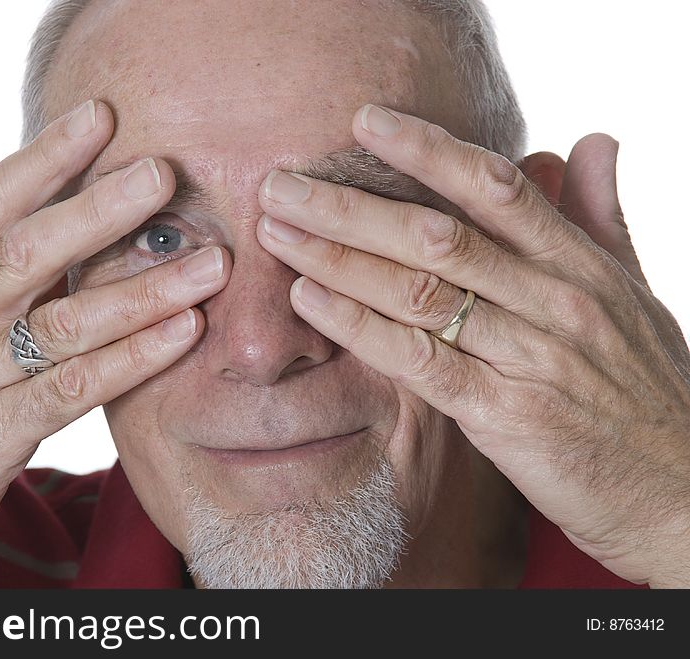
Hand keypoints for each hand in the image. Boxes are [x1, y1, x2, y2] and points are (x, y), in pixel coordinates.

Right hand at [0, 100, 229, 586]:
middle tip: (161, 172)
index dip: (46, 156)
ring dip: (141, 289)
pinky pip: (71, 390)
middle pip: (26, 249)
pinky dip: (131, 360)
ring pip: (61, 320)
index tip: (101, 114)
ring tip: (209, 263)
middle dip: (98, 207)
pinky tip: (182, 334)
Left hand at [255, 104, 689, 587]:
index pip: (495, 187)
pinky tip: (311, 300)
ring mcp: (529, 358)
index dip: (427, 150)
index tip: (364, 122)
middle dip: (351, 205)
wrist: (681, 491)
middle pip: (437, 235)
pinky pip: (421, 362)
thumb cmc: (648, 390)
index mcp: (580, 265)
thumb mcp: (635, 294)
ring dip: (339, 258)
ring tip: (278, 232)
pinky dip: (361, 328)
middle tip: (281, 184)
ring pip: (420, 292)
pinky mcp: (506, 416)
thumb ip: (602, 217)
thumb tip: (591, 140)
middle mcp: (554, 301)